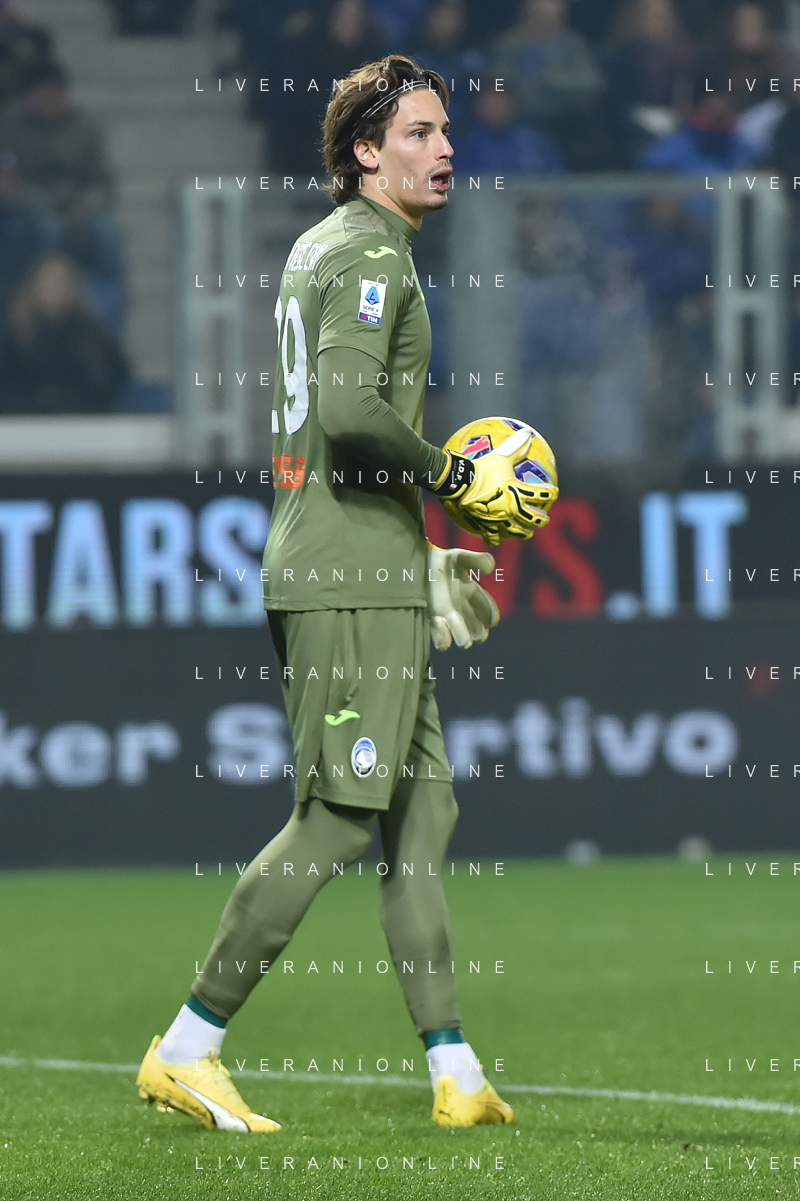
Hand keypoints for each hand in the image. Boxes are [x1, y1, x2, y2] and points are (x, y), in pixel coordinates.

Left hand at [425, 543, 499, 650]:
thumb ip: (475, 560)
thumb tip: (489, 569)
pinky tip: (444, 644)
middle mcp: (458, 604)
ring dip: (461, 635)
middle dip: (477, 630)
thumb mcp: (459, 557)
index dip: (489, 614)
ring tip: (465, 643)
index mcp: (469, 591)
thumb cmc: (439, 561)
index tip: (492, 622)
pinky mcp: (430, 615)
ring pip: (455, 627)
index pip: (484, 606)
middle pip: (472, 621)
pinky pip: (437, 629)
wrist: (415, 562)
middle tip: (480, 638)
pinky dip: (442, 637)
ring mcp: (444, 611)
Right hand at [445, 427, 555, 545]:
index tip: (554, 493)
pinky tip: (497, 540)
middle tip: (545, 518)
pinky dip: (496, 539)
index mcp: (518, 493)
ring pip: (517, 532)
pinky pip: (492, 536)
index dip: (551, 494)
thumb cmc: (482, 469)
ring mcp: (500, 520)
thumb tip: (527, 434)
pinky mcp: (486, 526)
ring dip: (524, 533)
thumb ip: (515, 448)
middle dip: (542, 519)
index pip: (541, 495)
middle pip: (533, 518)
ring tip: (527, 534)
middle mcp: (512, 509)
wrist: (460, 484)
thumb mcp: (500, 456)